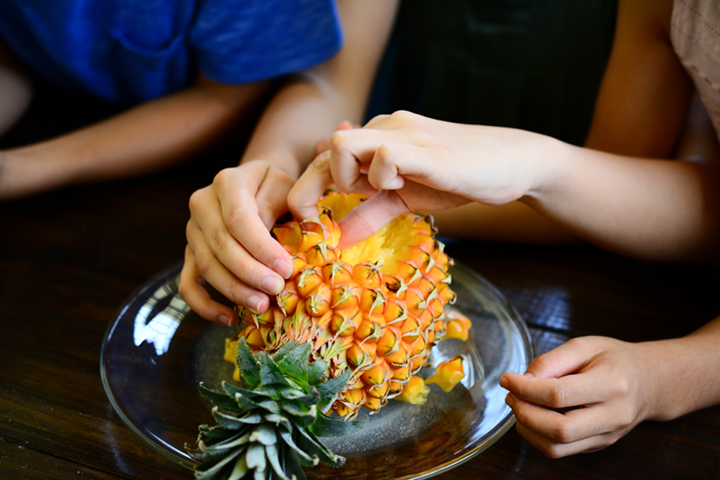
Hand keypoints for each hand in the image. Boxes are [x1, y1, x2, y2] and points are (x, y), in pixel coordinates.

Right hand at [179, 160, 295, 324]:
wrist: (259, 184)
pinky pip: (188, 284)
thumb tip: (279, 246)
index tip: (285, 268)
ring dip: (233, 290)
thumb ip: (282, 208)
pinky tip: (230, 319)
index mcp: (228, 183)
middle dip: (249, 272)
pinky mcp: (191, 253)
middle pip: (220, 245)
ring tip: (261, 305)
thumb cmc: (278, 187)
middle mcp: (202, 204)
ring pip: (206, 266)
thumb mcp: (286, 186)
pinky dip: (205, 306)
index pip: (239, 219)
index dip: (261, 247)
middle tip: (276, 290)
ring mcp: (193, 230)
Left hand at [289, 111, 552, 247]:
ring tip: (373, 193)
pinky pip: (383, 157)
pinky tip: (401, 187)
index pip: (324, 157)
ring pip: (342, 144)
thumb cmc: (458, 178)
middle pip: (323, 151)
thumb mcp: (404, 200)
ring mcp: (403, 134)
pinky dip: (382, 179)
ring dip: (344, 178)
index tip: (310, 224)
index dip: (307, 189)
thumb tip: (338, 240)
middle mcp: (382, 129)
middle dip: (308, 191)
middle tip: (315, 224)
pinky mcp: (425, 149)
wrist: (513, 163)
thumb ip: (370, 213)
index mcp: (375, 140)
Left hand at [499, 336, 655, 457]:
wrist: (650, 382)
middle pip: (559, 429)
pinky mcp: (598, 445)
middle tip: (511, 395)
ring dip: (527, 429)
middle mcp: (613, 415)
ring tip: (519, 405)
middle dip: (524, 413)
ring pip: (557, 447)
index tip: (507, 379)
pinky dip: (538, 436)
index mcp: (612, 384)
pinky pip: (561, 450)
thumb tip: (523, 379)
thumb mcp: (585, 346)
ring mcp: (607, 435)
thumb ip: (551, 360)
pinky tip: (532, 416)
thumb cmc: (615, 360)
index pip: (559, 395)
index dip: (525, 388)